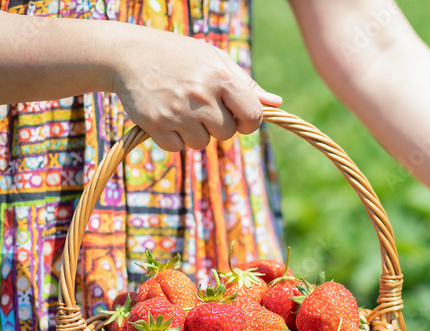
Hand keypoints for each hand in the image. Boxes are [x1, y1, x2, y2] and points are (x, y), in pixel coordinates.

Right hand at [111, 27, 281, 150]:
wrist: (126, 54)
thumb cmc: (178, 56)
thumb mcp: (214, 59)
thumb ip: (245, 84)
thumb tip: (275, 103)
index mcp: (220, 77)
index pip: (253, 116)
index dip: (250, 122)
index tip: (241, 119)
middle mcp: (200, 95)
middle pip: (227, 134)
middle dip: (219, 126)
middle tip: (202, 108)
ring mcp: (176, 111)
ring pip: (202, 143)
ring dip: (195, 133)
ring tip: (182, 109)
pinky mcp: (154, 124)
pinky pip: (177, 148)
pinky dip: (173, 139)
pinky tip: (166, 117)